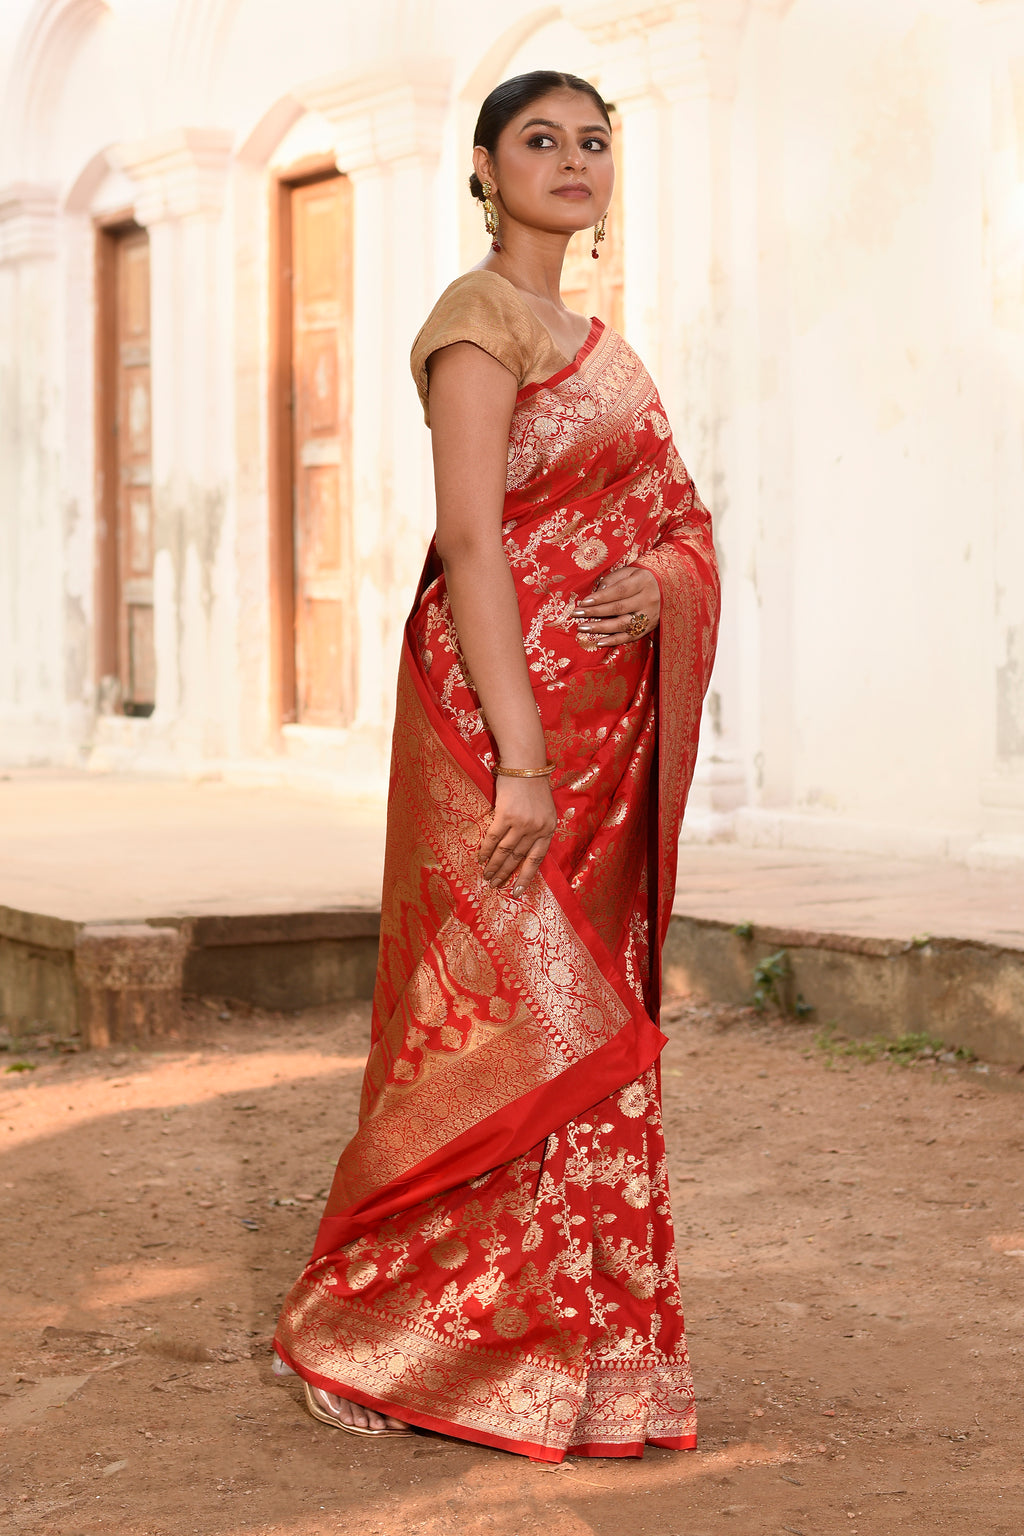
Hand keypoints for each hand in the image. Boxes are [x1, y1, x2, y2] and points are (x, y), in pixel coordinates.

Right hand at [478, 775, 556, 896]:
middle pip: (518, 858)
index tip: (516, 891)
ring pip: (505, 851)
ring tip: (486, 876)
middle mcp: (536, 828)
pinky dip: (486, 850)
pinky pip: (493, 838)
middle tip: (494, 885)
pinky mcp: (506, 815)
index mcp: (548, 829)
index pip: (537, 859)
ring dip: (494, 866)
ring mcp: (521, 823)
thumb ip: (536, 829)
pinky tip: (481, 858)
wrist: (525, 764)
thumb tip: (521, 850)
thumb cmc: (533, 786)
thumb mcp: (543, 810)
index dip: (526, 876)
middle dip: (505, 874)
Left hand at [574, 565, 660, 644]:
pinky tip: (599, 642)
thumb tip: (597, 593)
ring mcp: (650, 615)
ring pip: (623, 624)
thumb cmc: (639, 578)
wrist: (665, 587)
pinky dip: (614, 640)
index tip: (583, 602)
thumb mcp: (628, 572)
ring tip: (584, 628)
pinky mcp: (649, 627)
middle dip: (596, 612)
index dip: (601, 597)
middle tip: (577, 615)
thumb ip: (612, 580)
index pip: (619, 591)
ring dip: (601, 628)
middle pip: (619, 608)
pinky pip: (630, 637)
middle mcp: (648, 599)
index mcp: (643, 581)